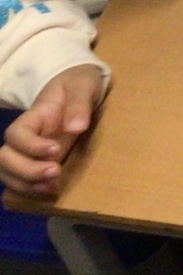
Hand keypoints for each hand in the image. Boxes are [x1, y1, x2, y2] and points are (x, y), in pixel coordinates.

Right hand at [1, 64, 103, 196]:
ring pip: (8, 172)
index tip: (56, 149)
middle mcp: (25, 137)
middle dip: (26, 170)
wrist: (77, 86)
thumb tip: (74, 128)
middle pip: (5, 158)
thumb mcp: (82, 86)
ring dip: (27, 184)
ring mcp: (29, 150)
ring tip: (52, 187)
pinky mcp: (38, 161)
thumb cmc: (77, 84)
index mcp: (33, 116)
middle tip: (55, 172)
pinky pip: (22, 179)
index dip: (30, 146)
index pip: (16, 134)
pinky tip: (51, 190)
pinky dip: (32, 189)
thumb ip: (79, 104)